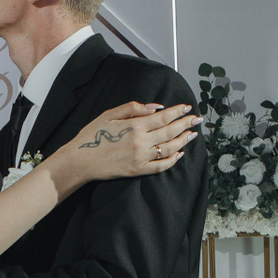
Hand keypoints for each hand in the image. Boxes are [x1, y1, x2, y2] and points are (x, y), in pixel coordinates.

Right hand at [54, 102, 198, 185]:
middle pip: (170, 131)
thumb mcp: (110, 114)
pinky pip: (161, 166)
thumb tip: (156, 107)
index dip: (177, 112)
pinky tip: (179, 154)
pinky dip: (172, 160)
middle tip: (197, 120)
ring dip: (183, 141)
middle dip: (185, 124)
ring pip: (169, 148)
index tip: (187, 108)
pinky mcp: (138, 170)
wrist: (80, 160)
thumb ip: (133, 108)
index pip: (163, 117)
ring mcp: (141, 158)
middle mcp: (141, 142)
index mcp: (135, 126)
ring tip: (191, 134)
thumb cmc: (92, 135)